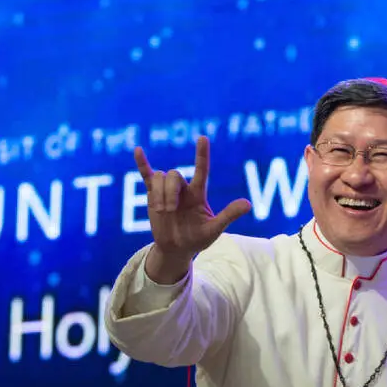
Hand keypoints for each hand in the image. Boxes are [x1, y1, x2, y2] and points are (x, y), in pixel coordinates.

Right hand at [134, 135, 250, 283]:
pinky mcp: (153, 194)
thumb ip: (228, 215)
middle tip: (170, 211)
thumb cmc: (197, 239)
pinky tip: (138, 150)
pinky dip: (142, 163)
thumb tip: (249, 204)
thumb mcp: (214, 229)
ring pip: (159, 177)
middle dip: (169, 191)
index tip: (203, 138)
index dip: (202, 155)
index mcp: (198, 194)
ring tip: (161, 211)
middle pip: (173, 175)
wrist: (176, 248)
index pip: (201, 170)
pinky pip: (147, 175)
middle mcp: (183, 188)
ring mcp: (167, 190)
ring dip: (158, 194)